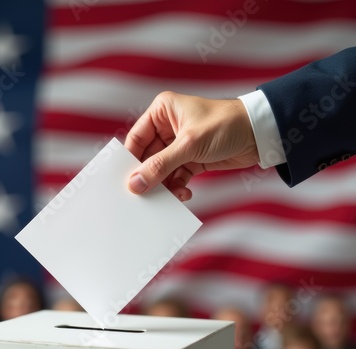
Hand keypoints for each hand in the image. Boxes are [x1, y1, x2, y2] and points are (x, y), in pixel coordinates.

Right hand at [125, 92, 259, 200]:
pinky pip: (176, 177)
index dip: (131, 160)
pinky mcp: (191, 160)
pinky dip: (177, 187)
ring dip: (164, 185)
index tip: (127, 180)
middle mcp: (168, 127)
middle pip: (148, 158)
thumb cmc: (226, 124)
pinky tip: (184, 194)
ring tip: (170, 196)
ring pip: (162, 170)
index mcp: (162, 112)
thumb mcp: (189, 145)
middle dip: (149, 176)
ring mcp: (179, 145)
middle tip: (145, 194)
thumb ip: (160, 165)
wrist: (261, 133)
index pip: (136, 139)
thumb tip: (136, 182)